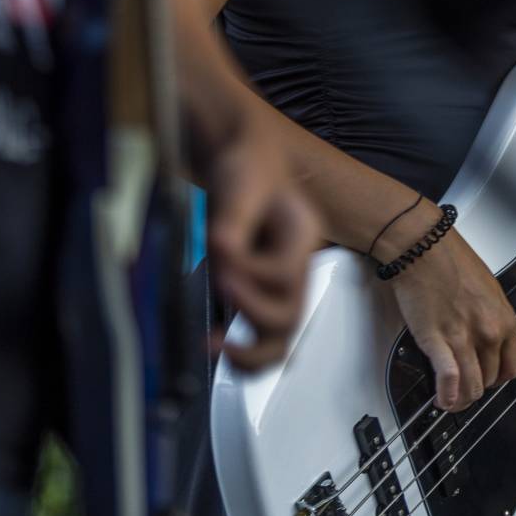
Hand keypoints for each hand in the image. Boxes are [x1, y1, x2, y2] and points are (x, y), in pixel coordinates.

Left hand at [200, 100, 323, 370]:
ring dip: (252, 353)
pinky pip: (260, 332)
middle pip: (290, 317)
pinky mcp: (260, 291)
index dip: (252, 277)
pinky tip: (213, 337)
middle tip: (216, 323)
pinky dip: (240, 347)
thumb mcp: (240, 185)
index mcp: (302, 235)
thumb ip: (233, 221)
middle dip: (252, 320)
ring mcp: (281, 283)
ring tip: (216, 347)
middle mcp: (298, 266)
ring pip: (281, 337)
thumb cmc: (245, 168)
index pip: (285, 273)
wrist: (242, 163)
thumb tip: (223, 254)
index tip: (220, 269)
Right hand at [382, 213, 515, 411]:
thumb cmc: (450, 260)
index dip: (498, 378)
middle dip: (476, 386)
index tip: (486, 377)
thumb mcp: (488, 290)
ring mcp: (465, 339)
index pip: (512, 367)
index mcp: (505, 320)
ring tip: (449, 400)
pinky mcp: (438, 342)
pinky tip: (441, 399)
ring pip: (472, 388)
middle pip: (490, 380)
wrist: (424, 248)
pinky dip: (447, 396)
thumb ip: (490, 318)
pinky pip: (450, 381)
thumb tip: (484, 339)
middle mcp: (490, 333)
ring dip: (461, 400)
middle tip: (463, 385)